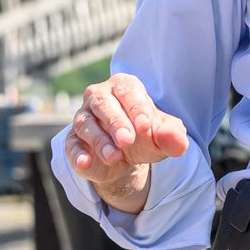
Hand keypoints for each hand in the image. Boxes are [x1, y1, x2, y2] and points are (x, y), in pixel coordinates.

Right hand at [64, 73, 189, 188]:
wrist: (126, 157)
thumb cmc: (145, 135)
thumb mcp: (162, 136)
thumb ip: (172, 135)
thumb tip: (177, 139)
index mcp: (124, 87)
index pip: (128, 91)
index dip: (136, 107)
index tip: (145, 126)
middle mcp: (100, 98)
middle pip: (103, 104)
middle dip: (116, 122)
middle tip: (127, 140)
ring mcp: (84, 118)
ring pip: (86, 125)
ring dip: (100, 141)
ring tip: (114, 157)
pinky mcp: (73, 141)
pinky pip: (72, 145)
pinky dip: (77, 154)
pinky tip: (85, 163)